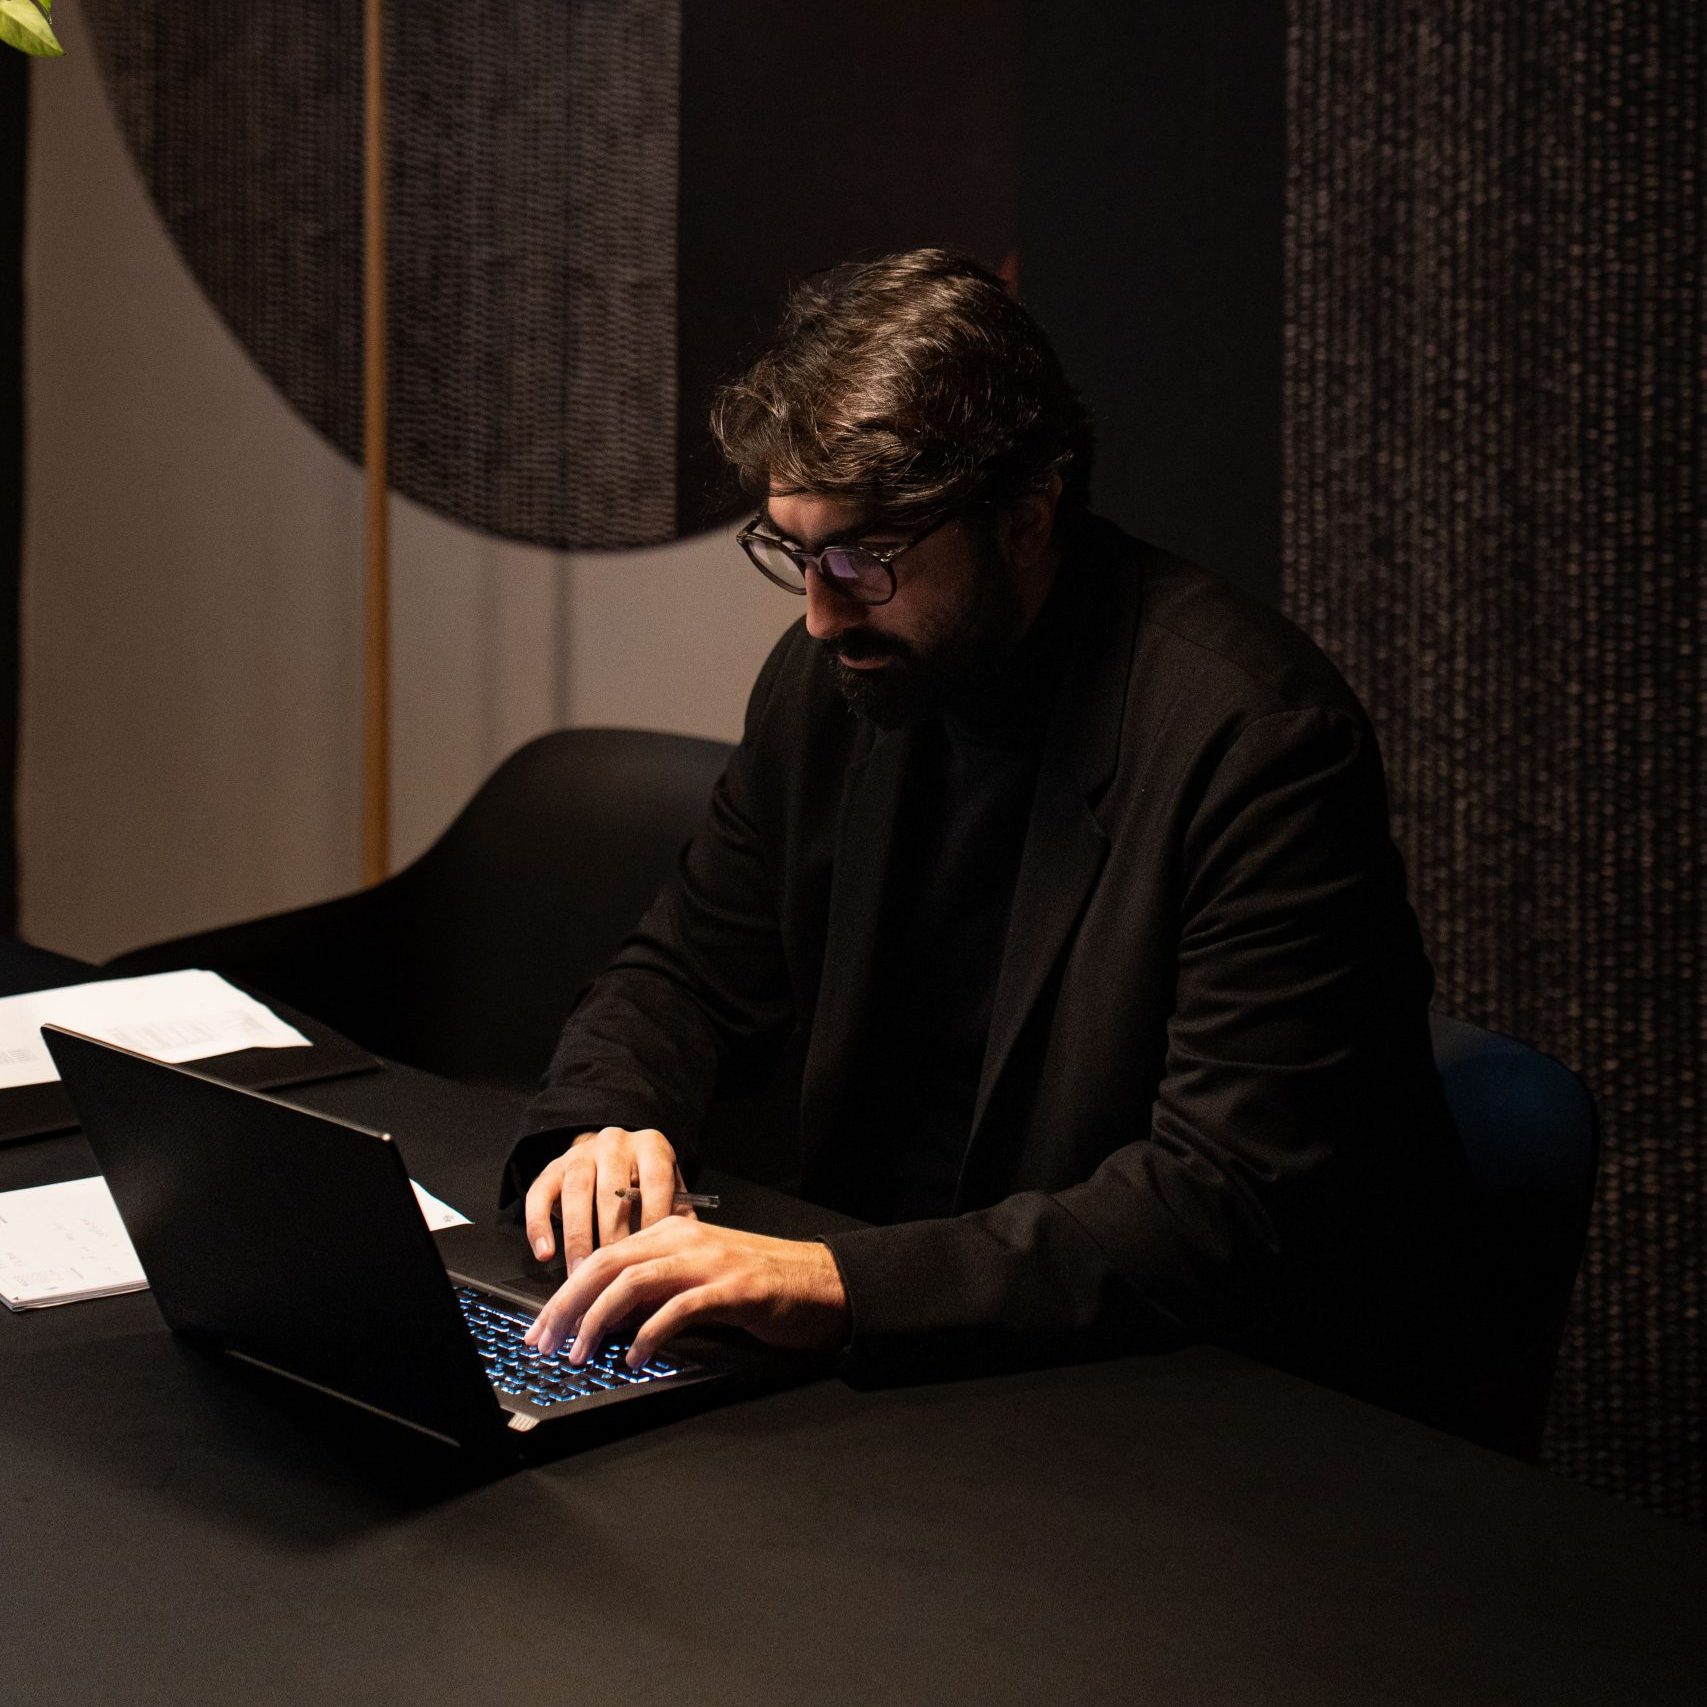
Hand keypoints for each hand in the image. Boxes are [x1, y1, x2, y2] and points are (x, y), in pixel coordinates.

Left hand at [522, 1216, 851, 1367]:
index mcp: (672, 1231)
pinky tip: (636, 1359)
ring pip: (634, 1282)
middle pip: (606, 1265)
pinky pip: (679, 1308)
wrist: (823, 1283)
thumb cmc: (760, 1286)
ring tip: (581, 1356)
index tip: (542, 1328)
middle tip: (545, 1343)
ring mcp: (709, 1262)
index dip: (565, 1293)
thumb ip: (656, 1290)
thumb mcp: (699, 1278)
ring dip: (598, 1321)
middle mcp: (685, 1238)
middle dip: (567, 1306)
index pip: (603, 1256)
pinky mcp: (733, 1289)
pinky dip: (650, 1334)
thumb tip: (605, 1319)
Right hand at [524, 1126, 688, 1269]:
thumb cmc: (646, 1185)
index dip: (653, 1216)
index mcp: (651, 1146)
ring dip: (577, 1237)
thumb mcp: (670, 1190)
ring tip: (579, 1273)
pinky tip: (545, 1255)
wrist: (613, 1156)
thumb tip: (685, 1254)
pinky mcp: (551, 1169)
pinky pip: (539, 1196)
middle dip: (611, 1235)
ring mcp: (580, 1154)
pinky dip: (539, 1226)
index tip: (650, 1255)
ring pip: (576, 1193)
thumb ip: (678, 1216)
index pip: (655, 1179)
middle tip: (612, 1274)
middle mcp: (615, 1143)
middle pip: (612, 1190)